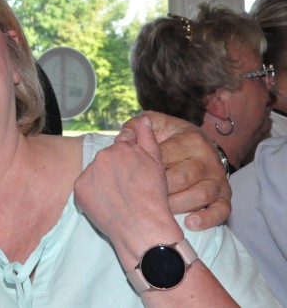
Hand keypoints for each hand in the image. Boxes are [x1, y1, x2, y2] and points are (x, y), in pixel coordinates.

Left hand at [74, 116, 182, 269]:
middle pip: (106, 159)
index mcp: (120, 147)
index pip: (120, 145)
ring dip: (102, 182)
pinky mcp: (79, 189)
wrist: (142, 226)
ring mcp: (89, 172)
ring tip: (116, 198)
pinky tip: (105, 205)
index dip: (127, 160)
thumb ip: (147, 138)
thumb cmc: (153, 196)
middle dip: (114, 170)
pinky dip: (92, 196)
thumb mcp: (156, 163)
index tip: (131, 173)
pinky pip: (84, 189)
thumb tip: (142, 120)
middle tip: (126, 189)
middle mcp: (102, 156)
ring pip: (94, 174)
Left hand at [122, 111, 230, 230]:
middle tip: (141, 200)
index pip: (165, 155)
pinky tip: (190, 224)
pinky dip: (207, 219)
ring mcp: (217, 178)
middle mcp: (207, 158)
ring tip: (160, 213)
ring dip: (178, 205)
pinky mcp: (225, 196)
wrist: (199, 145)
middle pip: (183, 177)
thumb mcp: (156, 125)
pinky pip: (222, 210)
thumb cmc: (169, 137)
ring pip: (201, 194)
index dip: (146, 167)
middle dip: (160, 190)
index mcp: (190, 139)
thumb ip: (137, 125)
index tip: (130, 177)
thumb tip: (124, 136)